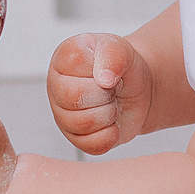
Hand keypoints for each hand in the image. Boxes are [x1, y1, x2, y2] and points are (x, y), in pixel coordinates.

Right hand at [46, 32, 149, 154]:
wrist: (137, 89)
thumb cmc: (122, 66)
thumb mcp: (121, 49)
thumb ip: (112, 55)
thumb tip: (104, 78)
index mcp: (62, 59)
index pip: (73, 65)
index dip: (99, 70)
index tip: (106, 68)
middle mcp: (56, 88)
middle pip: (74, 98)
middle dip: (104, 94)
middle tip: (112, 88)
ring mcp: (63, 116)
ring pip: (83, 124)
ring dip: (108, 113)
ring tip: (111, 102)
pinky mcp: (77, 139)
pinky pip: (93, 144)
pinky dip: (111, 133)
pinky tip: (111, 120)